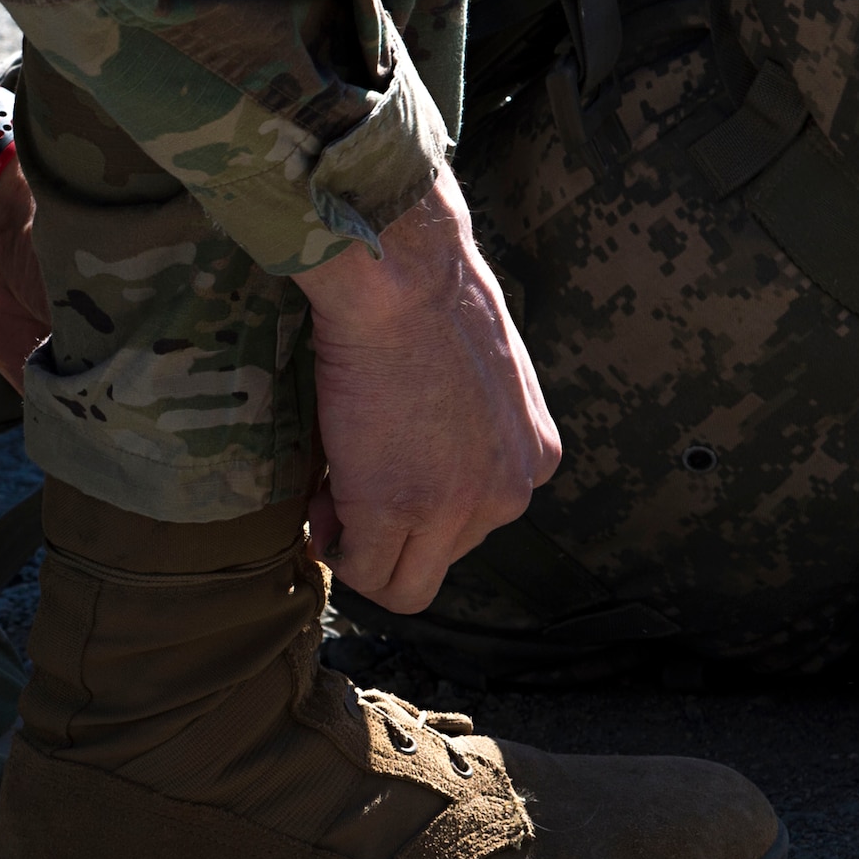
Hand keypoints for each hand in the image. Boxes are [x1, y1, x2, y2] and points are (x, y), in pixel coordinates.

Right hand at [292, 172, 560, 613]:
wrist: (398, 272)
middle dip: (389, 531)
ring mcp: (457, 509)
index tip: (380, 469)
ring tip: (335, 484)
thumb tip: (415, 464)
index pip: (477, 524)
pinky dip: (336, 546)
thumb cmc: (426, 292)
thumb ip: (469, 432)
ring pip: (405, 586)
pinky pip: (362, 573)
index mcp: (536, 457)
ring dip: (361, 546)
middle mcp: (510, 493)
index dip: (417, 509)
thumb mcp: (481, 370)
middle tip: (347, 477)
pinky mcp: (399, 510)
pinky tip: (323, 495)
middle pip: (442, 559)